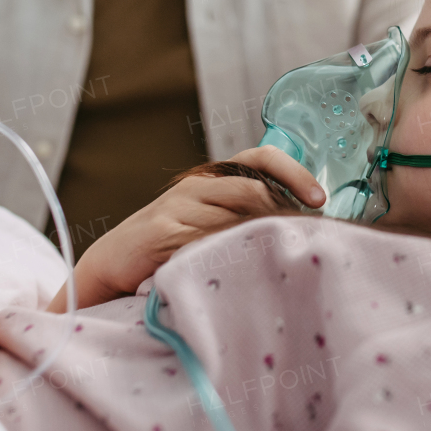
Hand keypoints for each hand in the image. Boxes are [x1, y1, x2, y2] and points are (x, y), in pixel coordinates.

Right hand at [49, 146, 325, 311]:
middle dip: (284, 215)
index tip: (319, 199)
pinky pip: (206, 242)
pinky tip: (242, 272)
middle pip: (254, 190)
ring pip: (235, 217)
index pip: (261, 158)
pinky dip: (228, 255)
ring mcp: (178, 207)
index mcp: (212, 178)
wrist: (111, 261)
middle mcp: (197, 186)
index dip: (294, 173)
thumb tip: (300, 227)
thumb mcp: (207, 221)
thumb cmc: (168, 244)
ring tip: (279, 261)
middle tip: (305, 242)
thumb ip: (243, 216)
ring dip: (260, 239)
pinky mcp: (162, 233)